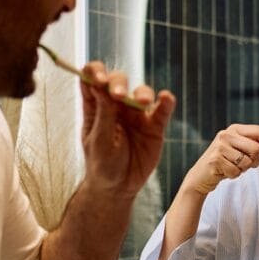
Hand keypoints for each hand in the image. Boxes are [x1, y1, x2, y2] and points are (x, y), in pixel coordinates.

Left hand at [78, 61, 175, 196]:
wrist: (119, 187)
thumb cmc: (102, 164)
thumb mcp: (99, 141)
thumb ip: (102, 114)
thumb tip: (99, 85)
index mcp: (96, 106)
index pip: (92, 78)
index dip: (95, 72)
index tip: (99, 79)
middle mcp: (116, 105)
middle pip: (118, 81)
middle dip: (118, 83)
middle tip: (118, 95)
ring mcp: (136, 114)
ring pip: (141, 92)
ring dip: (142, 93)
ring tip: (143, 102)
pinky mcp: (154, 125)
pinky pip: (162, 110)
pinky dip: (165, 102)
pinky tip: (166, 98)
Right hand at [180, 124, 258, 195]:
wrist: (201, 175)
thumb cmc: (224, 161)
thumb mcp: (241, 147)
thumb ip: (257, 140)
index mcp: (235, 129)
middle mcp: (226, 134)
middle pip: (257, 149)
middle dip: (256, 161)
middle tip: (247, 165)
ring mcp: (219, 147)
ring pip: (247, 162)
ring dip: (243, 170)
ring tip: (232, 167)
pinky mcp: (215, 160)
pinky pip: (236, 171)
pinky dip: (234, 175)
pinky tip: (224, 172)